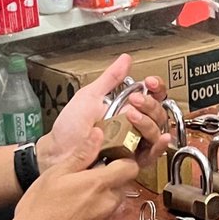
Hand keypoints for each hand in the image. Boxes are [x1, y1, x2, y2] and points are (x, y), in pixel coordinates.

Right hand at [7, 129, 138, 219]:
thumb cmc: (37, 211)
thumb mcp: (55, 174)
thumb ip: (81, 154)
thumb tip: (98, 134)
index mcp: (98, 184)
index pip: (130, 168)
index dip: (123, 164)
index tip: (113, 165)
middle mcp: (107, 206)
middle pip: (119, 190)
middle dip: (106, 187)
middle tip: (82, 190)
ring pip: (111, 212)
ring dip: (99, 209)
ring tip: (74, 212)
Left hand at [39, 54, 171, 170]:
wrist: (59, 150)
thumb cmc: (70, 127)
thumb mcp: (89, 96)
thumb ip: (110, 78)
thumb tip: (125, 59)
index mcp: (127, 107)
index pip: (153, 96)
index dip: (156, 87)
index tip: (149, 82)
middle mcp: (134, 125)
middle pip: (158, 112)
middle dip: (150, 104)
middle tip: (134, 100)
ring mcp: (134, 142)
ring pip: (157, 131)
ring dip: (149, 121)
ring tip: (131, 115)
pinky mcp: (131, 160)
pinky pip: (152, 155)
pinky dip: (159, 146)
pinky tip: (159, 138)